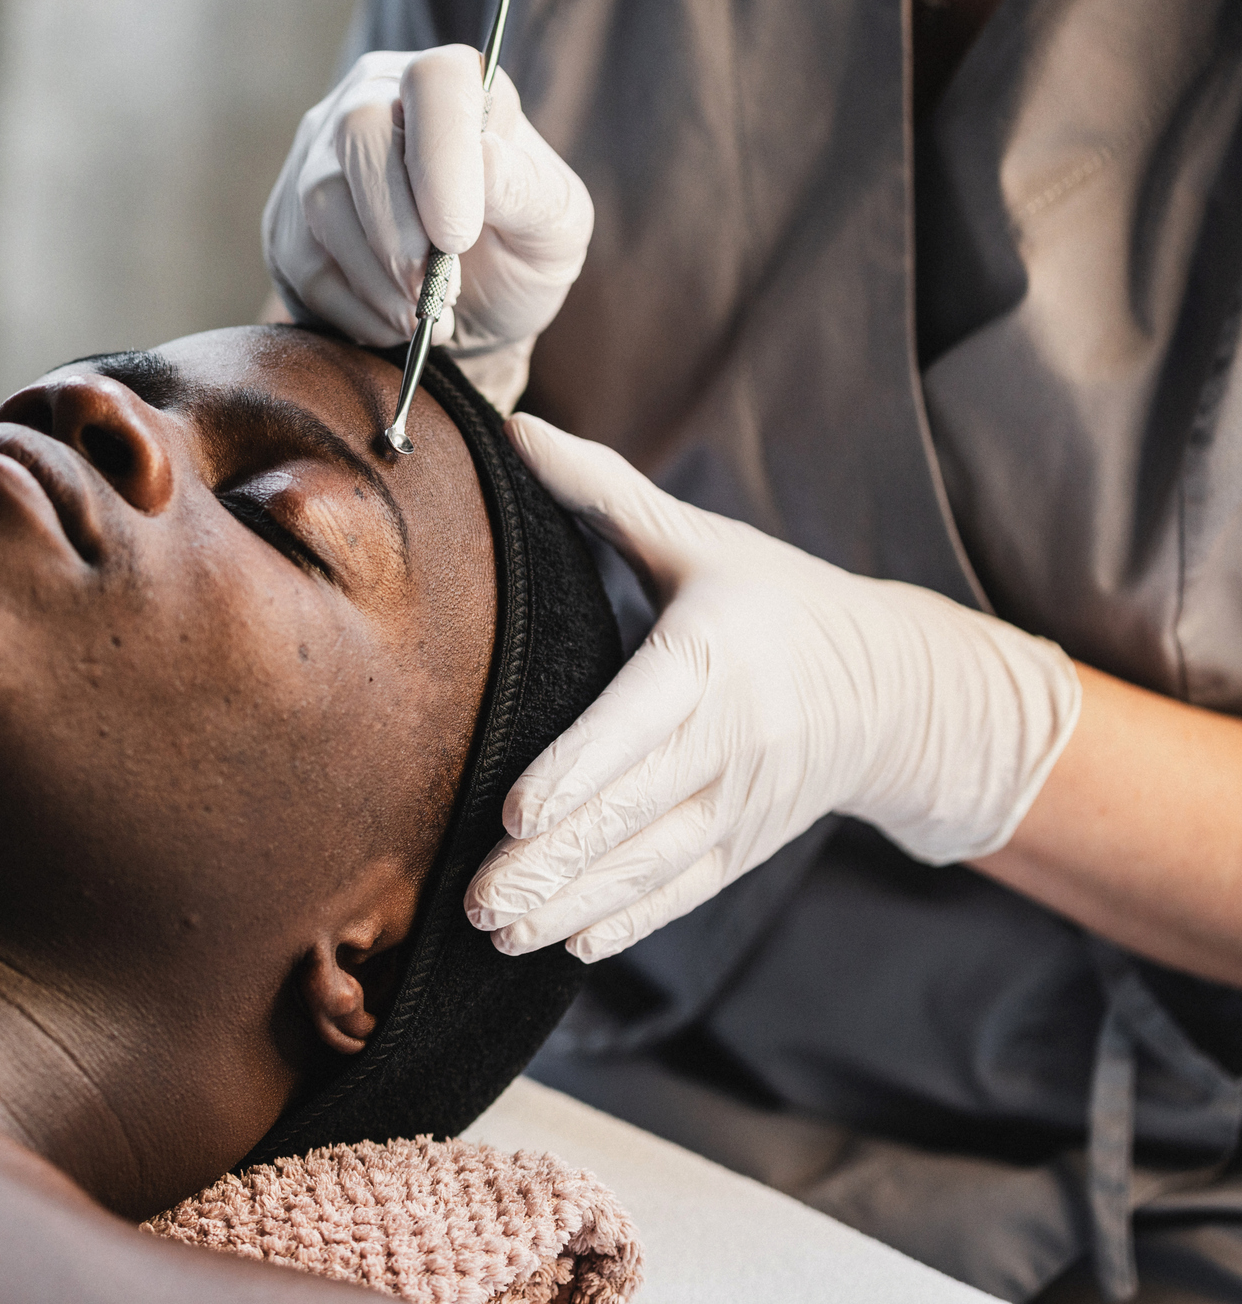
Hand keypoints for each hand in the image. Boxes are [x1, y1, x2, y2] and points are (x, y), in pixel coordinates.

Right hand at [261, 48, 592, 410]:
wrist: (474, 313)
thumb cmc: (519, 252)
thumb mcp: (555, 225)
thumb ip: (526, 189)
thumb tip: (484, 159)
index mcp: (452, 85)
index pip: (435, 80)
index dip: (443, 155)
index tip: (459, 235)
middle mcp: (375, 101)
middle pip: (360, 131)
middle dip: (399, 228)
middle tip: (436, 291)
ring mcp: (320, 157)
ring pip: (323, 199)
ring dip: (377, 276)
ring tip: (424, 314)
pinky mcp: (289, 221)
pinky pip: (303, 260)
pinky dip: (354, 307)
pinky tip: (393, 321)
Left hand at [467, 415, 1083, 961]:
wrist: (898, 685)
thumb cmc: (774, 601)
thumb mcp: (700, 542)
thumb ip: (606, 493)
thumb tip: (518, 429)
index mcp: (711, 656)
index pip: (639, 721)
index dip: (581, 770)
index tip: (518, 812)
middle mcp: (732, 737)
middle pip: (633, 809)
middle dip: (553, 860)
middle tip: (476, 898)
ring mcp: (742, 801)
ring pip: (651, 863)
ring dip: (574, 903)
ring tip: (500, 931)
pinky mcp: (745, 843)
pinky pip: (685, 890)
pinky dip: (630, 920)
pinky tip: (570, 945)